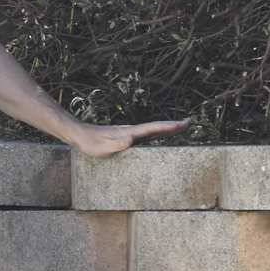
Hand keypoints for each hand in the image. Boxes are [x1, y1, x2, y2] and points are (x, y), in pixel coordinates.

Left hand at [72, 119, 191, 158]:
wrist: (81, 135)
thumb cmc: (92, 143)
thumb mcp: (105, 147)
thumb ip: (118, 143)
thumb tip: (131, 139)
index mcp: (130, 133)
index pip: (153, 129)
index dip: (168, 127)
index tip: (182, 125)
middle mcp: (132, 131)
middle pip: (156, 127)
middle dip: (173, 126)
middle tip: (188, 123)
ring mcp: (130, 133)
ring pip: (152, 131)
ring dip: (166, 129)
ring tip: (179, 128)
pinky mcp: (126, 137)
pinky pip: (146, 135)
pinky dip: (156, 134)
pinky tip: (158, 137)